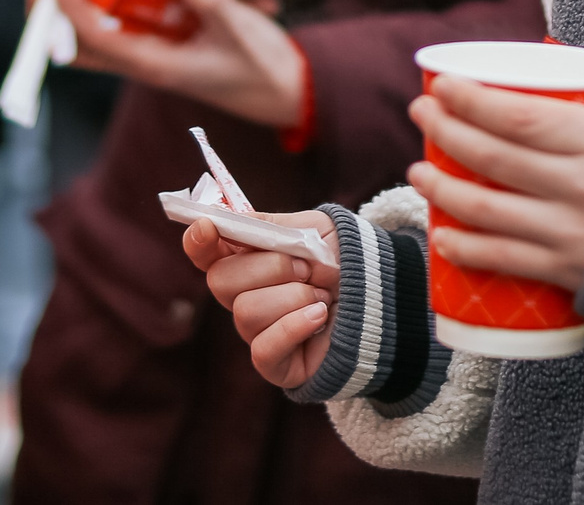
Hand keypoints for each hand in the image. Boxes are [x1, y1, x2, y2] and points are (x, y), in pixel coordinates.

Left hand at [29, 0, 307, 126]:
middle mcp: (145, 60)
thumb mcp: (241, 30)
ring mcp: (154, 51)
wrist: (289, 91)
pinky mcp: (168, 39)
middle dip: (53, 10)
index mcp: (155, 65)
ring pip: (98, 31)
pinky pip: (127, 19)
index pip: (95, 34)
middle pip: (79, 42)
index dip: (68, 0)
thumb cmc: (264, 68)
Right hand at [182, 211, 339, 390]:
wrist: (385, 296)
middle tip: (304, 266)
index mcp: (247, 259)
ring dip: (293, 297)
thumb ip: (270, 225)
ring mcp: (258, 332)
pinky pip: (263, 349)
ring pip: (245, 313)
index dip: (198, 240)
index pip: (205, 252)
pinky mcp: (277, 364)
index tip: (208, 227)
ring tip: (322, 296)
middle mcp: (245, 296)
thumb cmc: (345, 259)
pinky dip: (294, 327)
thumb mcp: (312, 228)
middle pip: (220, 281)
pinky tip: (320, 317)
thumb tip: (229, 217)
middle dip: (268, 268)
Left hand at [408, 77, 583, 292]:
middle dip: (447, 132)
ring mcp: (571, 233)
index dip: (472, 100)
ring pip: (489, 210)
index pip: (520, 117)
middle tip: (421, 113)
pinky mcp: (568, 273)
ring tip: (418, 170)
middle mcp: (581, 186)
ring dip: (444, 188)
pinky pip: (506, 260)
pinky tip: (442, 235)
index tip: (443, 84)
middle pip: (495, 158)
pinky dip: (467, 248)